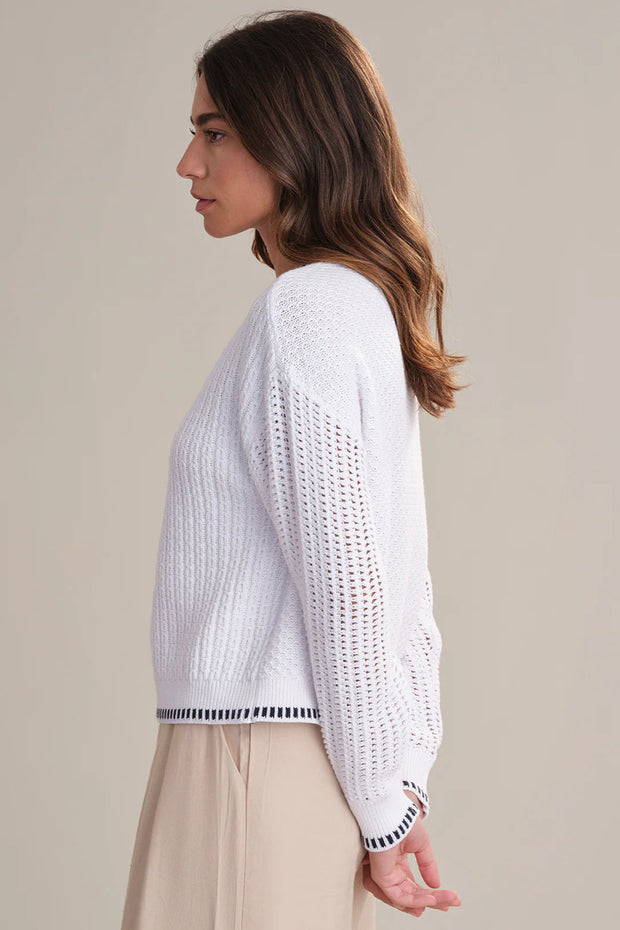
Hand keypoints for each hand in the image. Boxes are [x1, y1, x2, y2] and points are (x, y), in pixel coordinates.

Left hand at [359, 792, 461, 915]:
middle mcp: (390, 872)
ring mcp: (385, 875)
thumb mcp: (421, 845)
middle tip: (448, 904)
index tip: (448, 900)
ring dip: (426, 902)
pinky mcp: (381, 877)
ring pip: (405, 900)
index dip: (430, 895)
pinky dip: (416, 900)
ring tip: (443, 902)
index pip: (413, 888)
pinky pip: (398, 896)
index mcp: (397, 865)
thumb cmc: (401, 821)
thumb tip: (436, 884)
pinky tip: (431, 899)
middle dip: (431, 901)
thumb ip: (427, 865)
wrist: (392, 812)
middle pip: (410, 896)